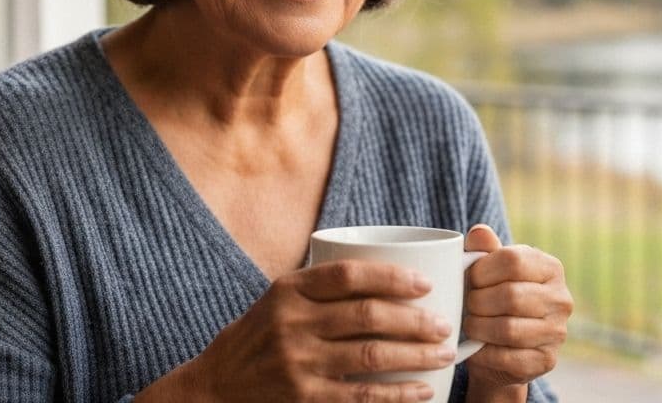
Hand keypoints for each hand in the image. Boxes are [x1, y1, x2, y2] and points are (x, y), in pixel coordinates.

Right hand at [137, 260, 458, 401]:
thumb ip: (320, 288)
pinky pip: (363, 395)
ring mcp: (298, 363)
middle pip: (367, 315)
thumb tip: (389, 272)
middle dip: (415, 319)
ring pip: (371, 355)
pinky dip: (398, 394)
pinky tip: (423, 390)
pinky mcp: (305, 398)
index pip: (347, 275)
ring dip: (416, 355)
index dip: (391, 276)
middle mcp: (291, 324)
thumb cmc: (259, 338)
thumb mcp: (278, 301)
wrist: (217, 387)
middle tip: (445, 323)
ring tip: (445, 353)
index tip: (425, 283)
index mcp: (287, 291)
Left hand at [462, 225, 571, 400]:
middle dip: (478, 301)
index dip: (482, 270)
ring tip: (469, 324)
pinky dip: (484, 353)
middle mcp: (561, 299)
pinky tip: (476, 347)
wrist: (500, 348)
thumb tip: (479, 232)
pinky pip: (508, 358)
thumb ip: (483, 250)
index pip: (513, 260)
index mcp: (550, 268)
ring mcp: (558, 332)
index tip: (470, 279)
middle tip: (467, 305)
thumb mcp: (487, 271)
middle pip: (510, 295)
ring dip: (479, 328)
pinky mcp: (547, 360)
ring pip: (508, 329)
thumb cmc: (491, 299)